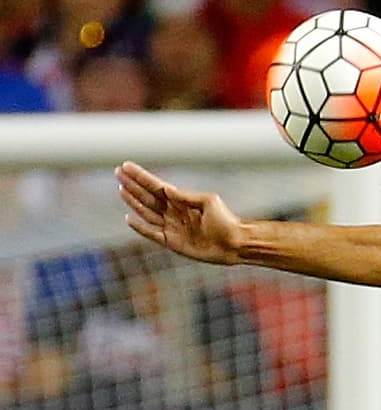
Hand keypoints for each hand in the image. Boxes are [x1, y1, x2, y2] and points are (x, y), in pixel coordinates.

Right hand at [116, 162, 243, 264]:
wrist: (234, 244)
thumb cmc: (225, 221)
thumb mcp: (208, 202)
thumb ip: (186, 196)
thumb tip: (166, 189)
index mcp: (181, 200)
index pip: (156, 186)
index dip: (141, 176)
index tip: (126, 166)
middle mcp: (174, 212)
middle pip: (148, 197)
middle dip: (133, 185)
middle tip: (118, 173)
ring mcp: (172, 227)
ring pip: (147, 212)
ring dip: (133, 201)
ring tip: (121, 189)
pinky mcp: (172, 242)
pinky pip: (151, 233)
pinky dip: (140, 227)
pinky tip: (129, 218)